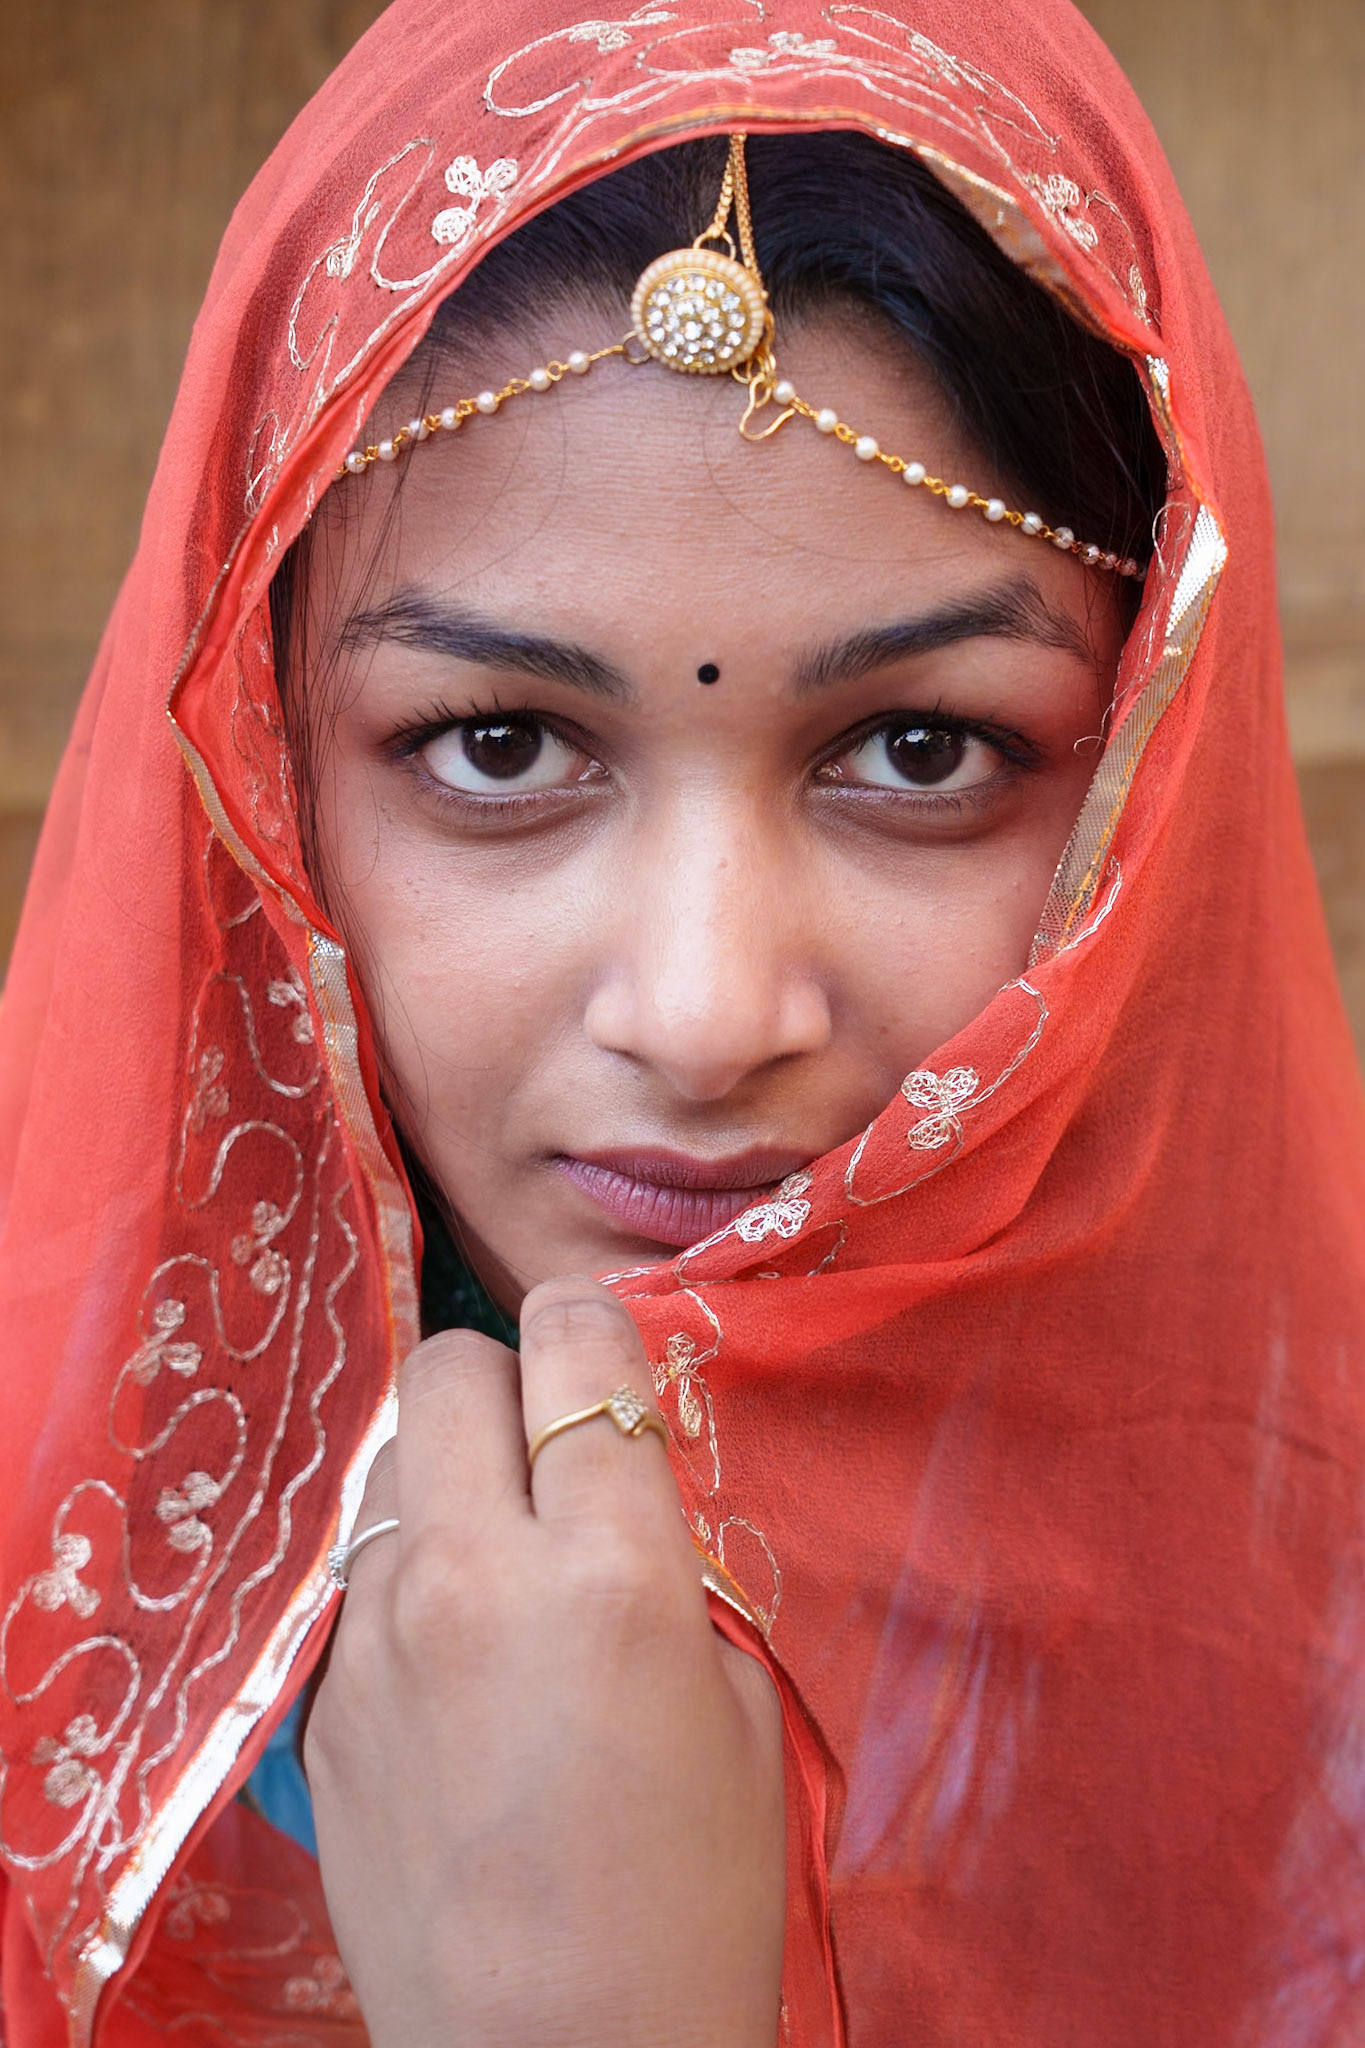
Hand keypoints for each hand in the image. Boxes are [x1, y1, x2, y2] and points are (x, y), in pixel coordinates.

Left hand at [305, 1276, 785, 2047]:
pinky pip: (361, 1583)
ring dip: (447, 1485)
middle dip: (499, 1381)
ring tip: (497, 1574)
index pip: (575, 1345)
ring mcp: (377, 1640)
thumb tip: (620, 1494)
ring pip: (389, 1468)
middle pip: (446, 1364)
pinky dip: (409, 1587)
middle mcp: (475, 1575)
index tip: (604, 1356)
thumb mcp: (739, 1710)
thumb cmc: (692, 1901)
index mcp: (609, 1570)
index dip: (594, 1329)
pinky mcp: (320, 1705)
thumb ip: (671, 1570)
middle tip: (544, 1454)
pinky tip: (453, 1673)